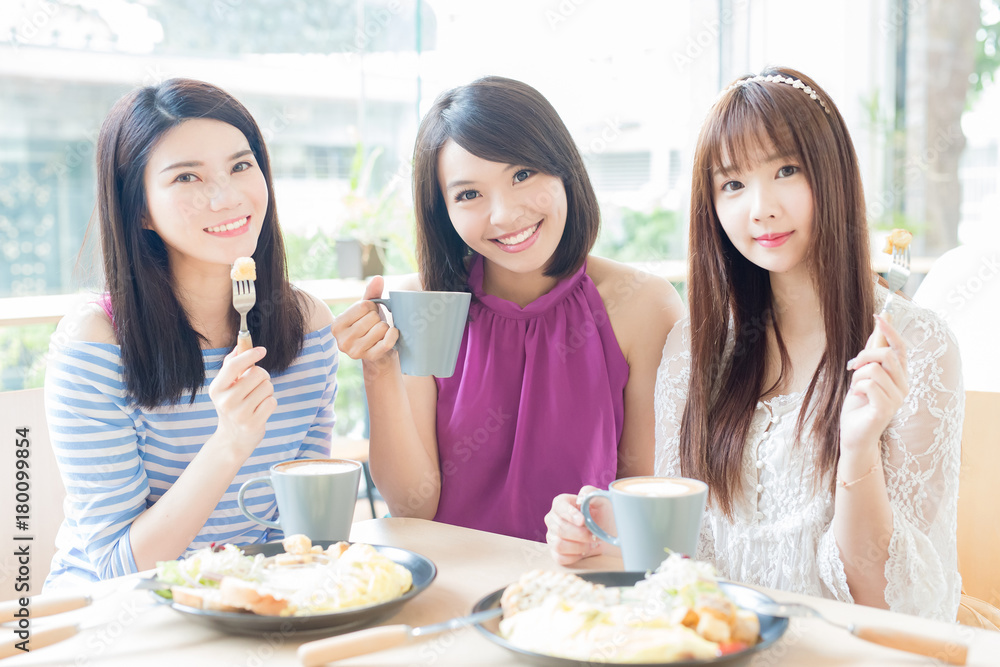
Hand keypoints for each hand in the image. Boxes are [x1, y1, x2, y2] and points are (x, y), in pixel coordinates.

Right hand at [208, 345, 275, 458]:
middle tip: (257, 385)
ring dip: (267, 391)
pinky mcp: (253, 424)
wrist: (232, 438)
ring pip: (267, 387)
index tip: (262, 350)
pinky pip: (272, 401)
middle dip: (263, 376)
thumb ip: (232, 364)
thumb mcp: (226, 386)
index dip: (250, 355)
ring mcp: (239, 414)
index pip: (233, 366)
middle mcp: (226, 401)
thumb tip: (241, 344)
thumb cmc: (232, 405)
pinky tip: (260, 410)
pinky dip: (270, 403)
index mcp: (217, 388)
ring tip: (257, 399)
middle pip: (257, 374)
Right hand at [331, 276, 399, 372]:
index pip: (363, 306)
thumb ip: (371, 292)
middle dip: (378, 318)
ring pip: (381, 328)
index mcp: (337, 325)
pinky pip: (387, 341)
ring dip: (385, 327)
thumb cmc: (370, 327)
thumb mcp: (367, 310)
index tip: (368, 315)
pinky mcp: (370, 358)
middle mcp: (342, 341)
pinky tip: (392, 333)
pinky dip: (393, 334)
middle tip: (374, 325)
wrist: (378, 354)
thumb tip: (378, 278)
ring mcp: (355, 351)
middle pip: (372, 317)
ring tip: (379, 332)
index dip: (371, 307)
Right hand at [544, 486, 612, 565]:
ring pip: (559, 545)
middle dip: (580, 534)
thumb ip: (590, 493)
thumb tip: (581, 498)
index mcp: (561, 503)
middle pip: (559, 529)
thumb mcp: (601, 499)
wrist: (608, 532)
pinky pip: (559, 558)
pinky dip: (575, 556)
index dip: (570, 514)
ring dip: (578, 546)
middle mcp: (552, 519)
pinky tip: (584, 551)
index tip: (583, 521)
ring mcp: (552, 536)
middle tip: (594, 535)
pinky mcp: (555, 552)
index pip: (559, 507)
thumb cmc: (603, 514)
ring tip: (590, 543)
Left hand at [841, 315, 908, 453]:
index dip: (890, 330)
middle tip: (852, 366)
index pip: (900, 348)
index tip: (880, 314)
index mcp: (900, 376)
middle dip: (864, 355)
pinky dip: (857, 388)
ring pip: (874, 369)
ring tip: (856, 388)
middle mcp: (903, 386)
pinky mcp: (887, 409)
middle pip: (886, 355)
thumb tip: (881, 323)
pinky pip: (869, 385)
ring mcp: (897, 398)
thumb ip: (873, 351)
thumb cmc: (859, 405)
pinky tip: (858, 398)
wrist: (853, 434)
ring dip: (858, 376)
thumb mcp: (864, 374)